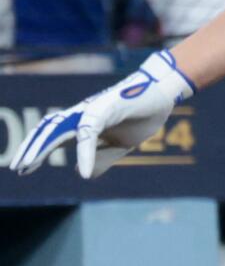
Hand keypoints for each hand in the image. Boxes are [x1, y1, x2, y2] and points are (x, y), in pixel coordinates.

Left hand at [9, 51, 196, 177]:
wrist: (166, 91)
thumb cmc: (145, 112)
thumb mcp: (123, 143)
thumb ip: (102, 157)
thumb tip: (83, 174)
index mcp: (86, 122)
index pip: (54, 135)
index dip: (37, 150)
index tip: (23, 168)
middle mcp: (83, 114)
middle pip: (49, 131)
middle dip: (32, 149)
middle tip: (18, 168)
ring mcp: (92, 109)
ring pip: (58, 129)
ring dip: (41, 147)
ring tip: (28, 165)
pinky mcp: (104, 109)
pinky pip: (88, 134)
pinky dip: (85, 154)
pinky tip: (83, 172)